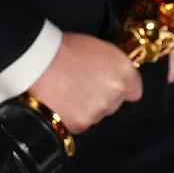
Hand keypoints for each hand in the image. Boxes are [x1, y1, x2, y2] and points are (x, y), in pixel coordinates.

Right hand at [27, 32, 141, 132]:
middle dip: (102, 98)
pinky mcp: (82, 123)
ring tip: (68, 93)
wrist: (39, 61)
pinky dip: (72, 118)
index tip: (110, 86)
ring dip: (86, 108)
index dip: (121, 89)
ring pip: (97, 115)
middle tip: (82, 85)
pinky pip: (81, 125)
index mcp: (123, 70)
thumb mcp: (99, 47)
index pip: (134, 91)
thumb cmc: (64, 49)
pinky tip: (61, 104)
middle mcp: (116, 92)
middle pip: (114, 104)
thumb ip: (113, 65)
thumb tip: (116, 78)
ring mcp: (99, 110)